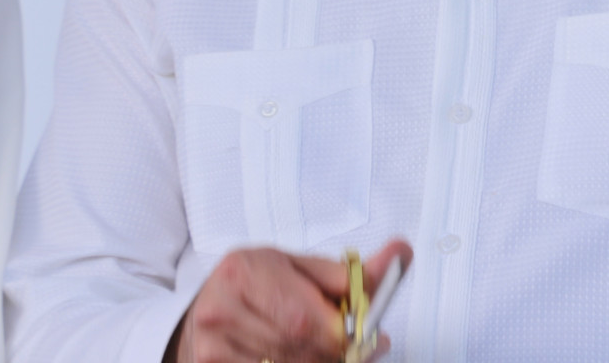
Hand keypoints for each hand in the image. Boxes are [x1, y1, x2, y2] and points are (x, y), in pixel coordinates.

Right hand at [171, 239, 410, 362]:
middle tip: (349, 347)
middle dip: (332, 352)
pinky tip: (301, 357)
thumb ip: (348, 272)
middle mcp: (222, 308)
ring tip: (322, 350)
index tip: (362, 335)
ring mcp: (213, 344)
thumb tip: (398, 254)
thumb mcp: (298, 268)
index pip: (302, 317)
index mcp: (246, 270)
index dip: (339, 333)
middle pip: (295, 348)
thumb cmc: (258, 284)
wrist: (209, 306)